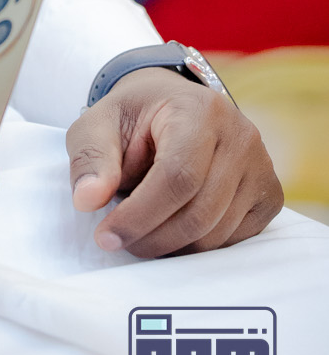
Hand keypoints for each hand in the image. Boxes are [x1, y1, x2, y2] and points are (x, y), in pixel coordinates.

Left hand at [68, 69, 281, 257]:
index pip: (178, 176)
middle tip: (118, 242)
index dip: (140, 215)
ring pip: (217, 233)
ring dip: (172, 246)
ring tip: (141, 231)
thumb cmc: (135, 119)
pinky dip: (197, 246)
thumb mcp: (98, 124)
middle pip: (200, 212)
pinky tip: (171, 228)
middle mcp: (242, 137)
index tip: (106, 236)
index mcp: (201, 110)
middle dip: (152, 238)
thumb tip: (87, 200)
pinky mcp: (269, 196)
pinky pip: (234, 240)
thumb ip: (91, 158)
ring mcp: (262, 167)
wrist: (172, 108)